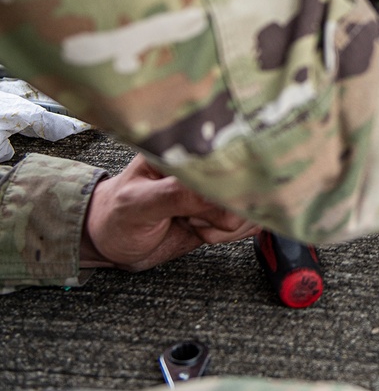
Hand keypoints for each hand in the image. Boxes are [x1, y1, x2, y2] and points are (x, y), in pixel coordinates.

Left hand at [81, 154, 259, 270]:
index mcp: (186, 146)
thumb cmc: (116, 216)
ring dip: (226, 226)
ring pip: (252, 205)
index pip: (229, 151)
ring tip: (192, 224)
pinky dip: (231, 234)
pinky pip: (251, 221)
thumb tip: (218, 191)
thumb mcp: (138, 204)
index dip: (228, 180)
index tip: (206, 204)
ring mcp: (218, 186)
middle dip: (224, 210)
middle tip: (191, 217)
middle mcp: (208, 162)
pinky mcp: (225, 208)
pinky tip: (203, 231)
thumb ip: (176, 195)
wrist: (113, 243)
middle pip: (249, 181)